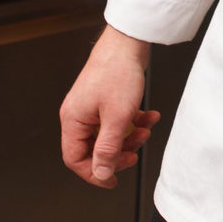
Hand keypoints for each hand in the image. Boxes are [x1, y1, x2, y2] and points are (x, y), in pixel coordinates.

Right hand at [59, 24, 161, 188]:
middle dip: (118, 152)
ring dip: (130, 137)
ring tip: (146, 130)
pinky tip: (149, 116)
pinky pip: (117, 120)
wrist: (129, 41)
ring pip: (108, 135)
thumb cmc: (118, 72)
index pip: (75, 158)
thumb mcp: (116, 118)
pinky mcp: (105, 99)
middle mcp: (79, 114)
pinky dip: (134, 121)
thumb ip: (107, 149)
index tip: (113, 180)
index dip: (94, 172)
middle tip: (135, 151)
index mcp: (73, 120)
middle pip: (93, 148)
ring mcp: (92, 106)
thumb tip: (100, 174)